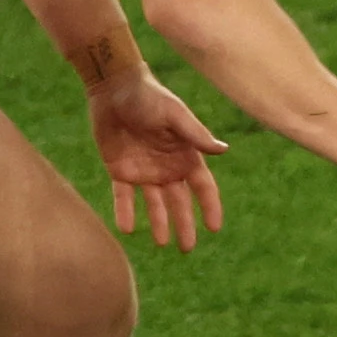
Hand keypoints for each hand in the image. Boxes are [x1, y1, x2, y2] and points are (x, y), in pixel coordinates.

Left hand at [85, 66, 228, 249]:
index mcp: (186, 155)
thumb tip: (222, 151)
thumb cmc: (149, 97)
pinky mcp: (120, 169)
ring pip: (154, 204)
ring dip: (159, 223)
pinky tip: (127, 229)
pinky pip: (123, 196)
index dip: (210, 207)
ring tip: (161, 244)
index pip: (203, 187)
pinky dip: (125, 211)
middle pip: (180, 202)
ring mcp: (144, 170)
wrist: (114, 88)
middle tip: (187, 249)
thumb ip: (195, 135)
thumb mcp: (174, 115)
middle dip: (184, 225)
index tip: (214, 228)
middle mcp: (168, 166)